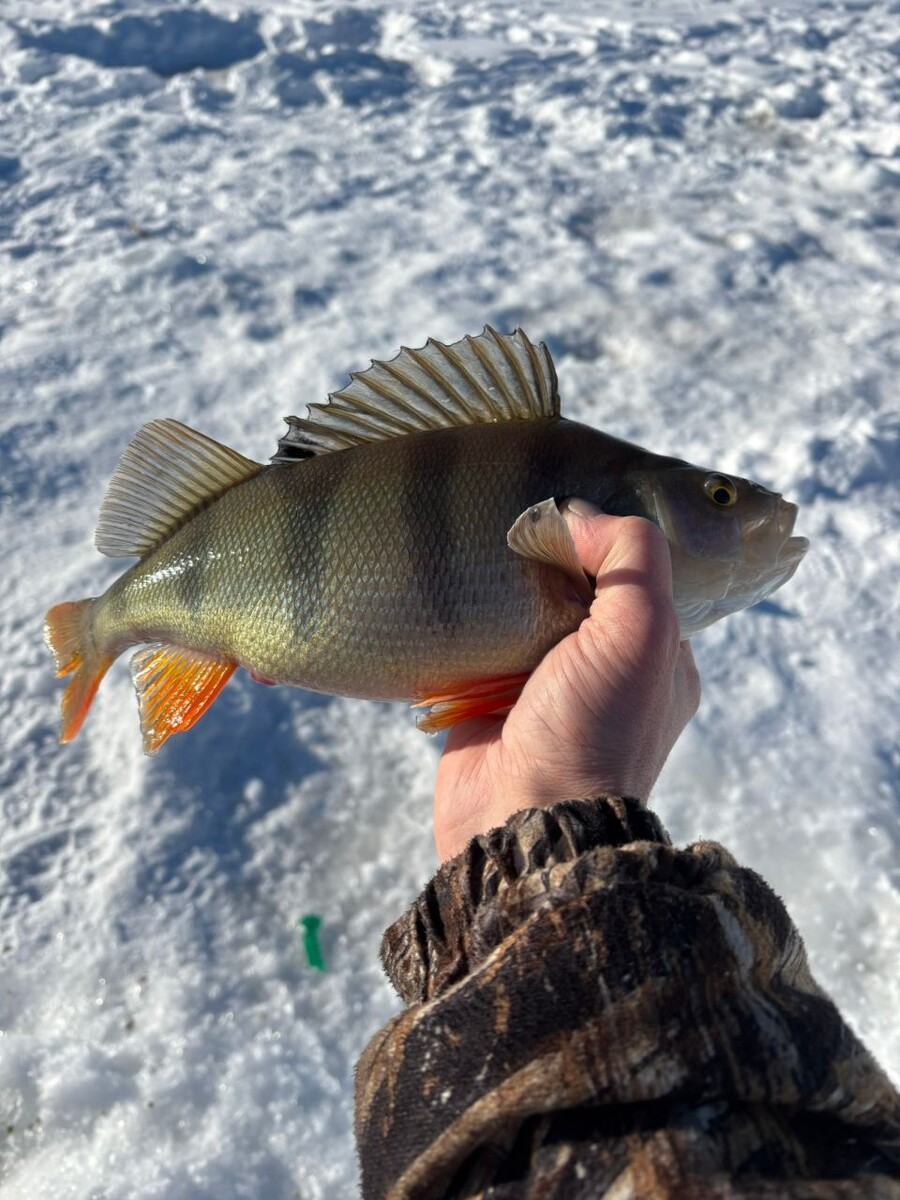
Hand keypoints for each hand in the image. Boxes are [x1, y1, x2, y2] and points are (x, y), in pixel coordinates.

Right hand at [433, 507, 700, 860]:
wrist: (523, 821)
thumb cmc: (595, 729)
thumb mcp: (642, 632)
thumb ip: (631, 558)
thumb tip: (577, 517)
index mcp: (655, 658)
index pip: (635, 577)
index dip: (604, 539)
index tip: (566, 509)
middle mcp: (603, 671)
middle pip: (573, 590)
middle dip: (545, 559)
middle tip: (511, 518)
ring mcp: (543, 687)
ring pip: (522, 614)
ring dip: (502, 586)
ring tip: (476, 542)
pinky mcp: (487, 700)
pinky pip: (475, 644)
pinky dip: (465, 621)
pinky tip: (450, 587)